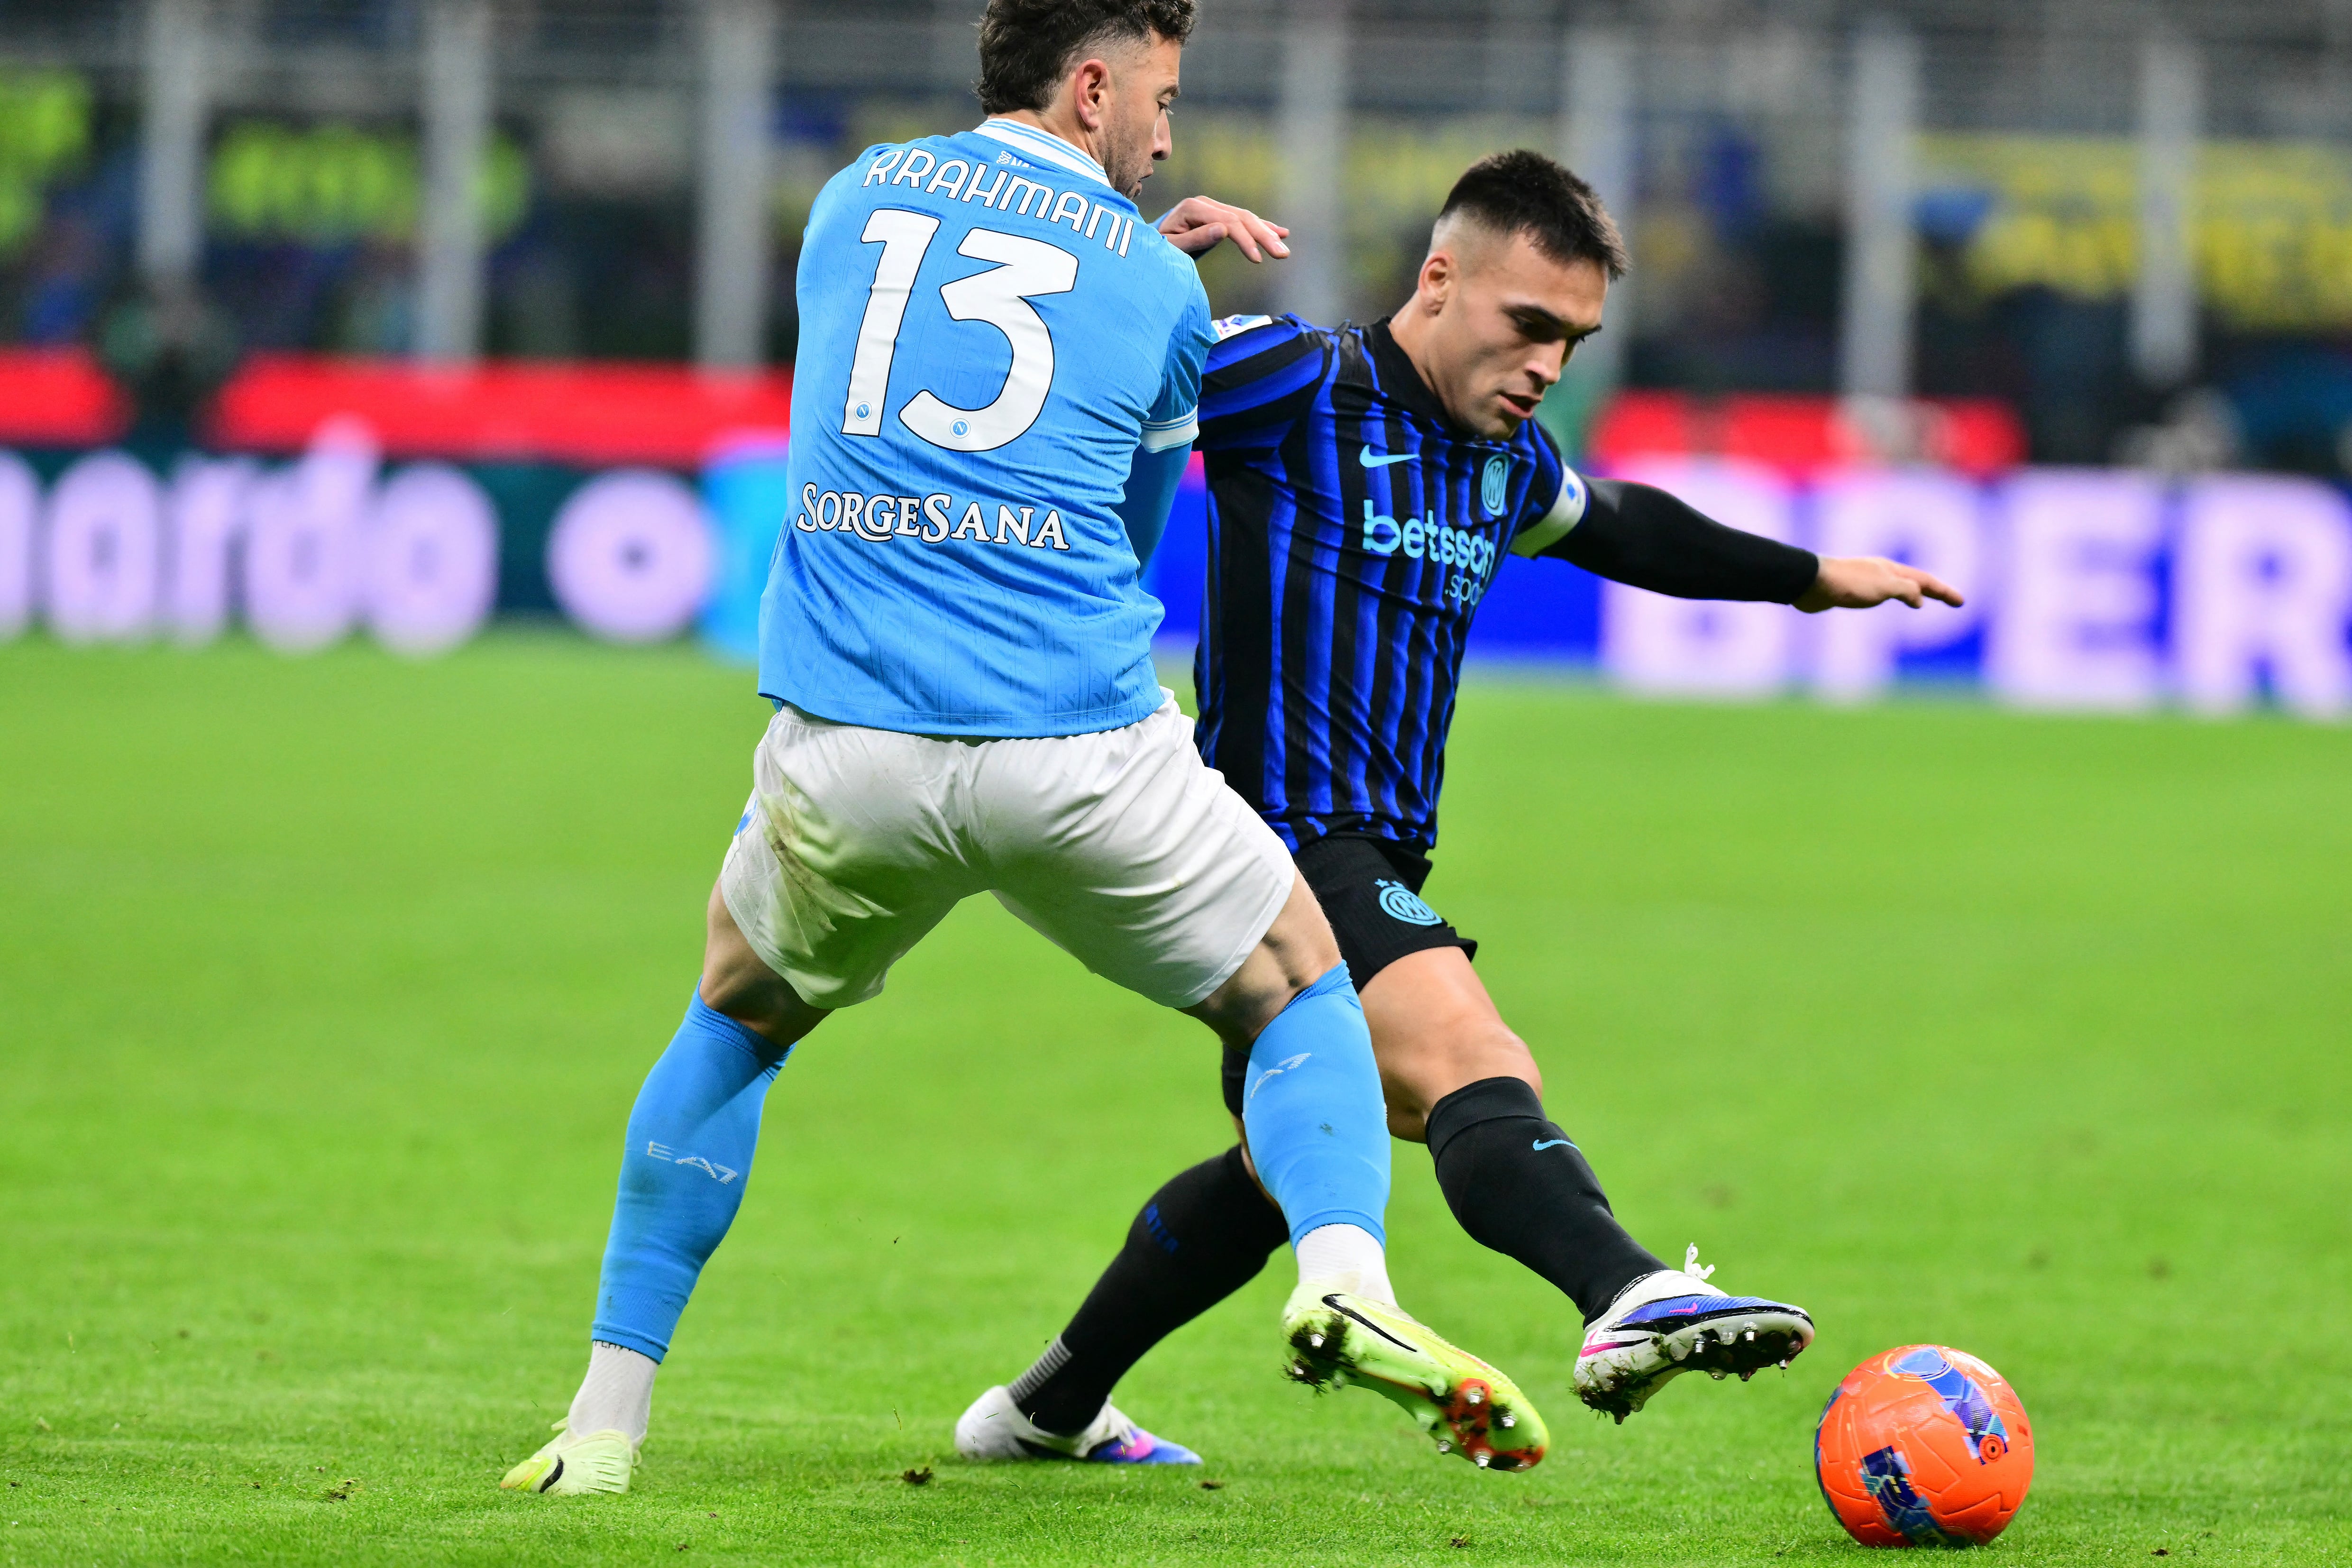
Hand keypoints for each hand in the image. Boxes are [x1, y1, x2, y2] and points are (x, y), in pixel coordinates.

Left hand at [1157, 196, 1289, 261]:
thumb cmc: (1156, 247)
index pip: (1228, 222)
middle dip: (1264, 236)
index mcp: (1193, 208)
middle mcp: (1205, 204)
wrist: (1147, 239)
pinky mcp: (1218, 214)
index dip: (1245, 240)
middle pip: (1241, 217)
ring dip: (1267, 233)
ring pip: (1246, 218)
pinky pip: (1243, 220)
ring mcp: (1212, 207)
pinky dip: (1261, 227)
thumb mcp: (1170, 247)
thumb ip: (1194, 239)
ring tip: (1284, 249)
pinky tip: (1280, 232)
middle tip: (1282, 254)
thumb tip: (1223, 230)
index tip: (1258, 260)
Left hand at [1795, 555, 1964, 613]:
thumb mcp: (1884, 587)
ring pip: (1898, 587)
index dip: (1945, 592)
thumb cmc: (1847, 583)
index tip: (1961, 602)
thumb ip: (1905, 591)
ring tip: (1924, 601)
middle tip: (1953, 601)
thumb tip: (1919, 600)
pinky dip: (1893, 598)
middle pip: (1916, 582)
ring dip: (1914, 593)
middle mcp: (1882, 572)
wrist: (1810, 583)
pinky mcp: (1851, 589)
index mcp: (1892, 570)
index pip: (1926, 581)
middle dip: (1935, 591)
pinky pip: (1881, 594)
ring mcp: (1867, 579)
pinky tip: (1887, 602)